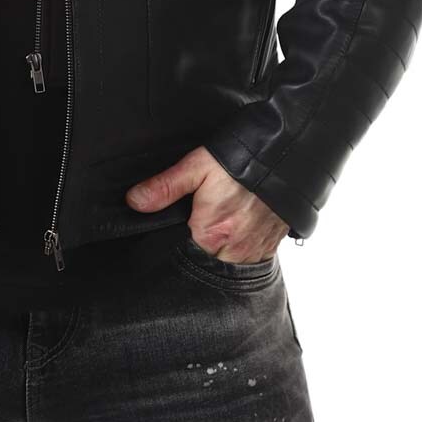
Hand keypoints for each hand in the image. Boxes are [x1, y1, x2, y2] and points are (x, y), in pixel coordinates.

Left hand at [125, 146, 288, 262]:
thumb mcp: (197, 166)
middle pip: (205, 263)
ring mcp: (254, 251)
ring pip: (227, 265)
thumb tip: (134, 201)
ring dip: (218, 253)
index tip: (173, 232)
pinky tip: (234, 234)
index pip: (182, 254)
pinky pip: (248, 261)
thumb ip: (164, 187)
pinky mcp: (270, 246)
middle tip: (193, 228)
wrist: (288, 156)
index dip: (174, 246)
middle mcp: (234, 249)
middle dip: (196, 251)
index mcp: (211, 233)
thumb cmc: (241, 160)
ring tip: (214, 231)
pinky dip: (239, 252)